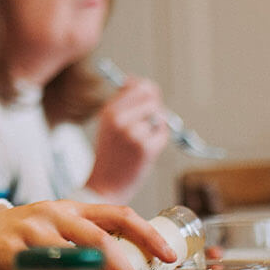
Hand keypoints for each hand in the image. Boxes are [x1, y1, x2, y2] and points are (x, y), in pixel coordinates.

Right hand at [0, 200, 174, 269]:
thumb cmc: (30, 236)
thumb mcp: (61, 227)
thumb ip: (89, 239)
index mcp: (75, 208)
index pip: (120, 214)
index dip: (148, 234)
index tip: (170, 256)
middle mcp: (56, 214)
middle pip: (100, 240)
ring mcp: (34, 231)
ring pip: (74, 258)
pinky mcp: (14, 251)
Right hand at [85, 76, 168, 202]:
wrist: (106, 184)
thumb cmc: (111, 154)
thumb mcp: (108, 123)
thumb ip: (124, 103)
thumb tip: (142, 85)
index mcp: (109, 111)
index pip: (138, 86)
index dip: (148, 90)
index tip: (149, 95)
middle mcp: (119, 119)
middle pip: (151, 98)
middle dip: (155, 108)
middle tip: (151, 120)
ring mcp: (133, 133)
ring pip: (159, 116)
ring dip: (156, 125)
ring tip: (143, 138)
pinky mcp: (145, 148)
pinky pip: (162, 134)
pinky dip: (159, 140)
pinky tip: (146, 150)